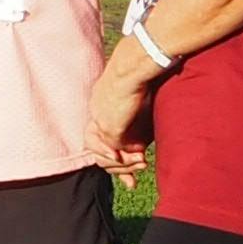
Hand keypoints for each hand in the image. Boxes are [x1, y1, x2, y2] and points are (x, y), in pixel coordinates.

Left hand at [85, 39, 161, 172]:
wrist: (136, 64)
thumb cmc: (145, 76)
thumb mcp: (143, 103)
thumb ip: (141, 123)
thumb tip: (145, 141)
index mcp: (102, 105)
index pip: (101, 139)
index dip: (114, 160)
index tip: (129, 178)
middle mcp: (97, 114)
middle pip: (99, 153)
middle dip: (118, 170)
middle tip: (133, 179)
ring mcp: (100, 122)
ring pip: (106, 157)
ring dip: (123, 167)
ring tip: (141, 164)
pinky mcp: (108, 127)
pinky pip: (114, 153)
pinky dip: (125, 162)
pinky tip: (140, 160)